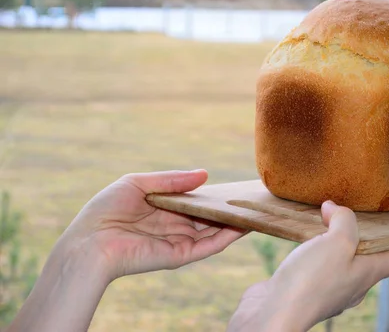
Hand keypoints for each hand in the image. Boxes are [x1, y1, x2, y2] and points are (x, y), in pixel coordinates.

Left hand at [60, 169, 247, 280]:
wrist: (88, 242)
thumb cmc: (105, 210)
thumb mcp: (138, 183)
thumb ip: (171, 179)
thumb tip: (205, 175)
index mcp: (163, 210)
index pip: (194, 202)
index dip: (212, 195)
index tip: (234, 186)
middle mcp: (173, 226)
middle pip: (208, 218)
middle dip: (228, 209)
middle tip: (252, 197)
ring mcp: (178, 242)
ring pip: (214, 232)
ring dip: (234, 222)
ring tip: (256, 209)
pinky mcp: (179, 256)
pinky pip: (209, 246)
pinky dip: (228, 237)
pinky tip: (244, 225)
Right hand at [228, 201, 388, 331]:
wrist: (272, 314)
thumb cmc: (310, 283)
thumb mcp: (336, 243)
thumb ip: (344, 221)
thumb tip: (335, 209)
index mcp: (370, 273)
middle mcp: (355, 282)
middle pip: (377, 256)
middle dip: (379, 234)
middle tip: (376, 210)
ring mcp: (331, 285)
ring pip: (346, 257)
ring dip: (345, 236)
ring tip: (336, 213)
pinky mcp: (308, 285)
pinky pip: (322, 260)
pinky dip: (321, 244)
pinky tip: (309, 231)